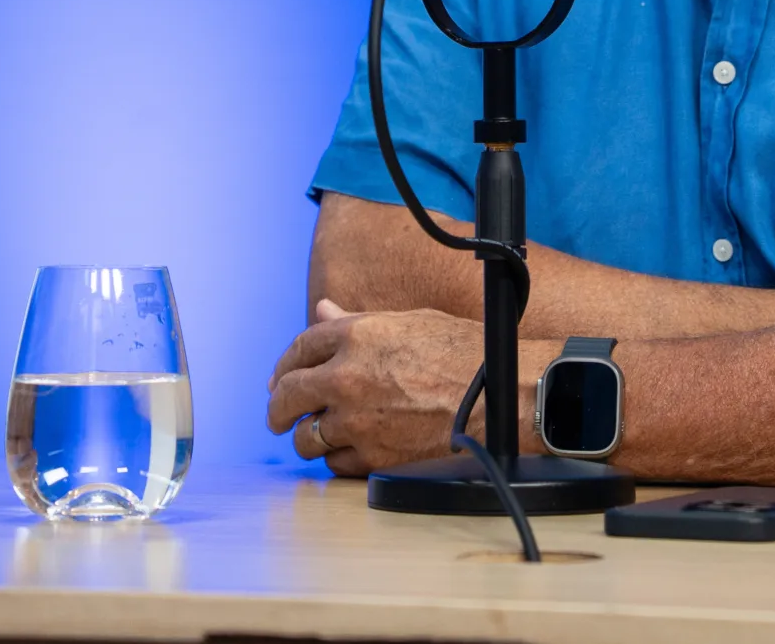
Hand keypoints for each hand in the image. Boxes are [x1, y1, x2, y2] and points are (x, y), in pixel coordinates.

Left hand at [266, 298, 483, 475]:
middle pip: (288, 395)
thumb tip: (323, 310)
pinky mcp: (373, 456)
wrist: (496, 399)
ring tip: (316, 435)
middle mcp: (347, 377)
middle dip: (278, 407)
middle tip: (278, 415)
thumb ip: (357, 321)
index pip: (299, 347)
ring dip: (308, 435)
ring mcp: (357, 420)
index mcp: (355, 336)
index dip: (285, 364)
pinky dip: (337, 458)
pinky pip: (335, 463)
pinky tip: (347, 450)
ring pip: (307, 436)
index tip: (281, 377)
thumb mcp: (407, 322)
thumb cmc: (462, 353)